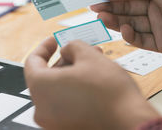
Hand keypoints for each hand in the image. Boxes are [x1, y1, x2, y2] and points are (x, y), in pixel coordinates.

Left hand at [24, 37, 158, 129]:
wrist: (130, 123)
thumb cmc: (109, 92)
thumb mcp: (90, 56)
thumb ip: (72, 46)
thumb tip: (68, 49)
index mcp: (40, 88)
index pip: (32, 62)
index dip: (44, 47)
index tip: (54, 40)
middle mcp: (41, 109)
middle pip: (46, 77)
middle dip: (64, 60)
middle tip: (79, 51)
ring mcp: (53, 123)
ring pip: (56, 91)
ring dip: (71, 75)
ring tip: (92, 64)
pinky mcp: (66, 129)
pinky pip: (64, 105)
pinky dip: (73, 91)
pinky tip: (92, 82)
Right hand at [91, 0, 161, 57]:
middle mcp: (154, 4)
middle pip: (126, 4)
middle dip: (110, 4)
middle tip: (93, 6)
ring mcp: (156, 23)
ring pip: (129, 21)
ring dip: (115, 19)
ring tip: (101, 17)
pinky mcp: (158, 42)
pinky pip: (139, 38)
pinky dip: (129, 35)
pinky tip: (125, 30)